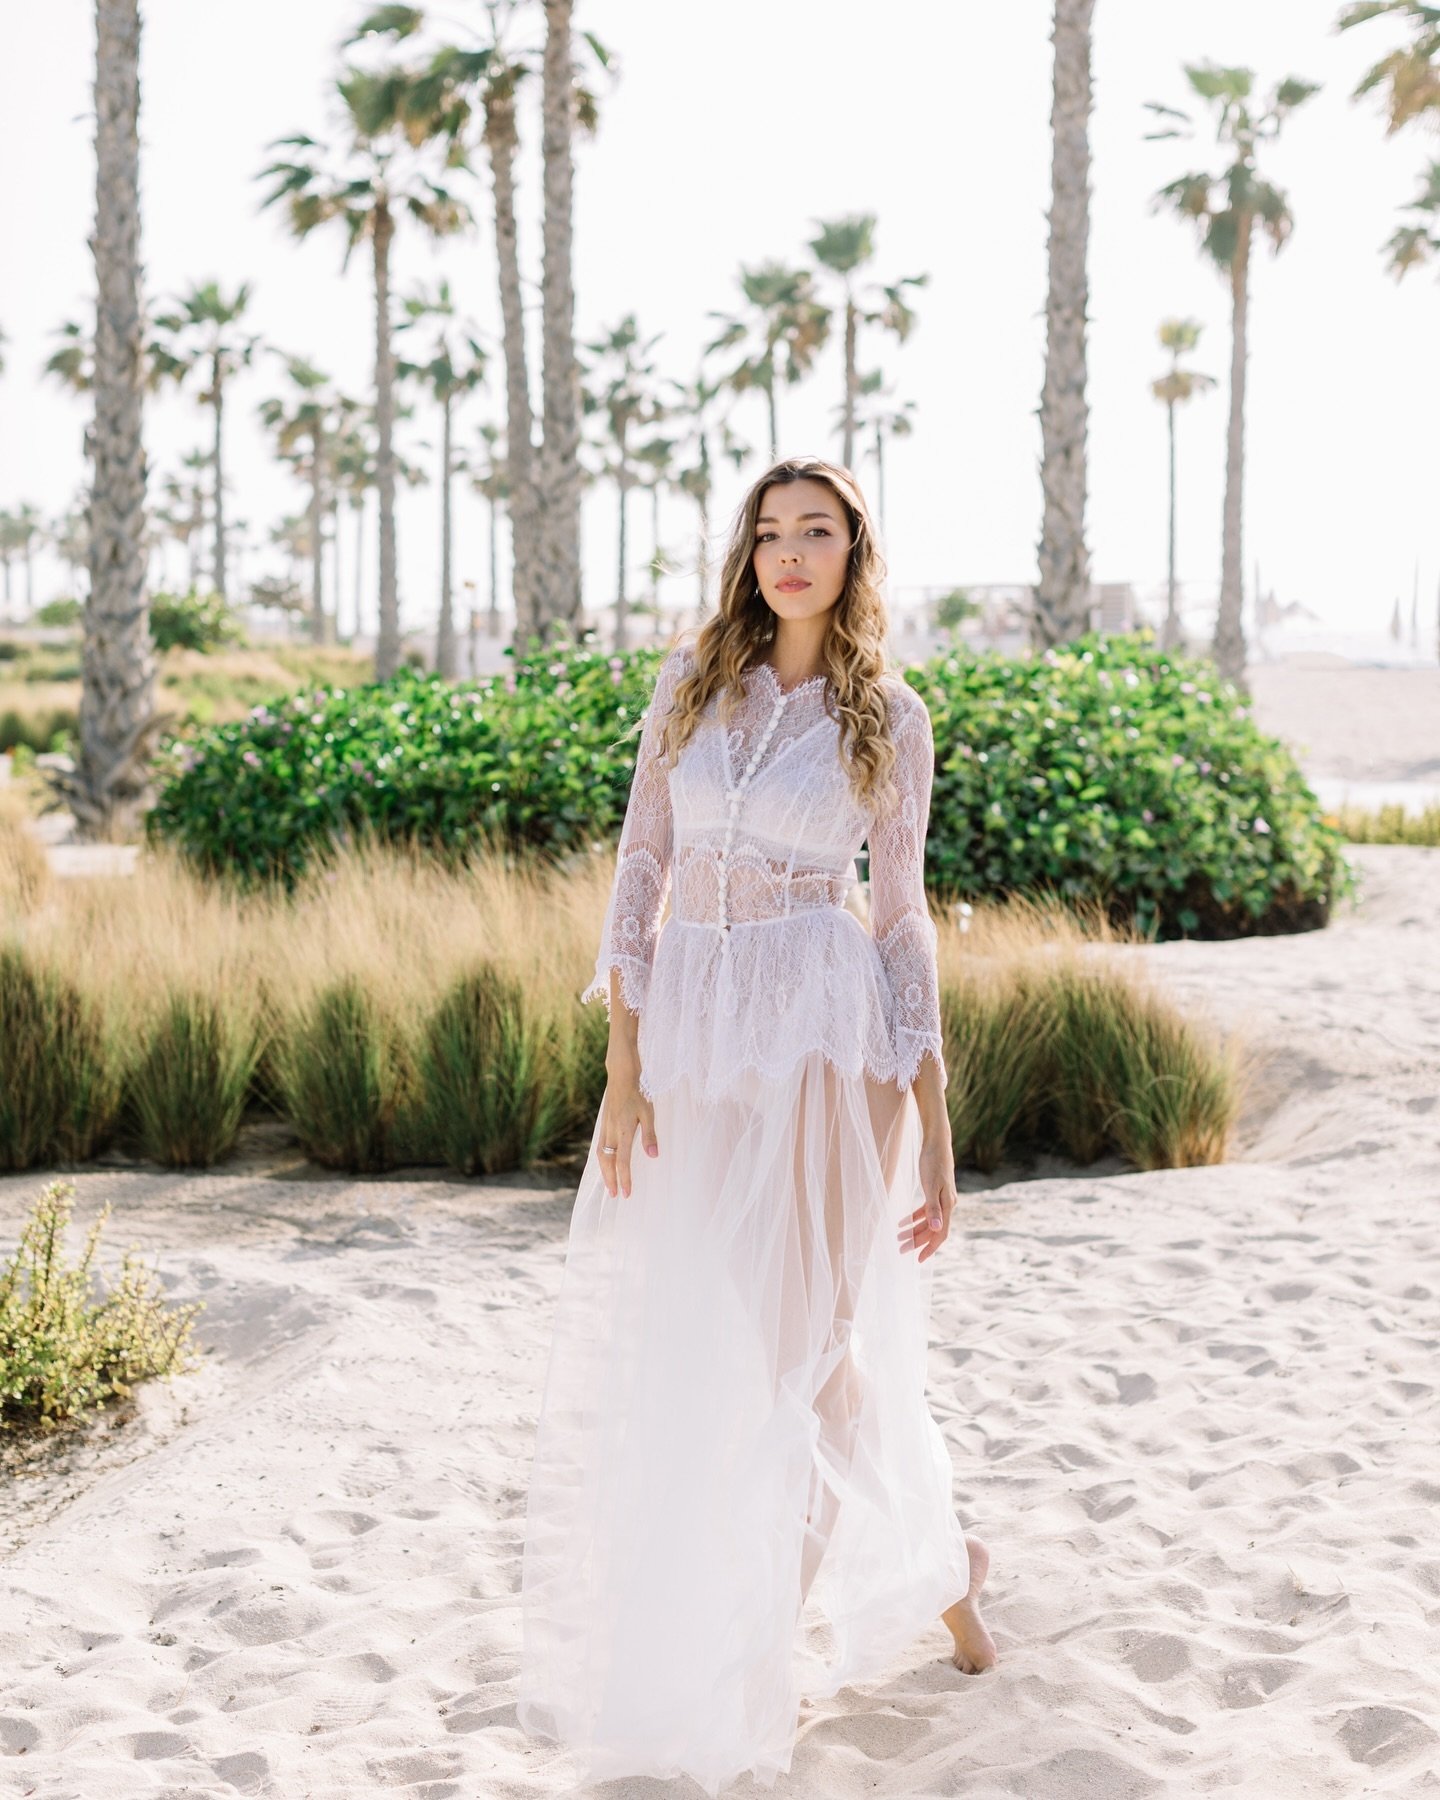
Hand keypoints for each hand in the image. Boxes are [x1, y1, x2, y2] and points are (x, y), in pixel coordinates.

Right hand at [596, 1066, 657, 1197]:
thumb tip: (653, 1156)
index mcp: (623, 1131)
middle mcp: (611, 1132)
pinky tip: (606, 1163)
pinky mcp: (604, 1124)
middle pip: (608, 1162)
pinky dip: (602, 1159)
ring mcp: (605, 1128)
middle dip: (611, 1180)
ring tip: (609, 1184)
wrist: (621, 1076)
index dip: (624, 1179)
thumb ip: (650, 1136)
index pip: (622, 1161)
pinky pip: (600, 1146)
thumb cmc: (638, 1093)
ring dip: (604, 1172)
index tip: (626, 1194)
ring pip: (601, 1155)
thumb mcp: (648, 1113)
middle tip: (615, 1195)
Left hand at [898, 1137, 956, 1262]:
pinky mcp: (935, 1191)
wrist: (936, 1142)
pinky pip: (926, 1210)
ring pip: (928, 1221)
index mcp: (948, 1205)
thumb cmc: (933, 1161)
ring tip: (899, 1237)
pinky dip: (915, 1217)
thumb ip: (933, 1208)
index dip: (930, 1248)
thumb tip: (936, 1229)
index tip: (918, 1260)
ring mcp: (942, 1198)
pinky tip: (903, 1222)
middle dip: (917, 1241)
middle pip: (932, 1230)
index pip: (940, 1234)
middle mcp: (947, 1204)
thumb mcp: (931, 1185)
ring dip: (914, 1230)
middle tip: (900, 1249)